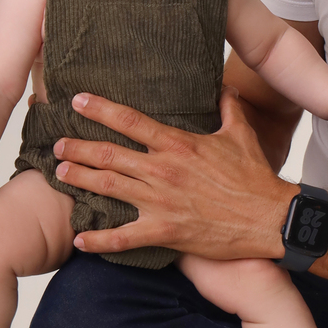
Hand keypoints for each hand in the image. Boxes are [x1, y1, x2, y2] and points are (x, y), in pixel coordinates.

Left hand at [53, 86, 291, 260]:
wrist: (270, 218)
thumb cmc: (255, 177)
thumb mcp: (241, 134)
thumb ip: (228, 107)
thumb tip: (224, 87)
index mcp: (179, 144)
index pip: (131, 121)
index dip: (101, 109)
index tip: (78, 102)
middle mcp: (164, 170)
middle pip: (110, 154)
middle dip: (79, 148)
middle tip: (57, 145)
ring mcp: (161, 202)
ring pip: (109, 187)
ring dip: (81, 180)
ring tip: (60, 175)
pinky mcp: (165, 231)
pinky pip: (123, 237)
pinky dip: (98, 240)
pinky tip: (79, 239)